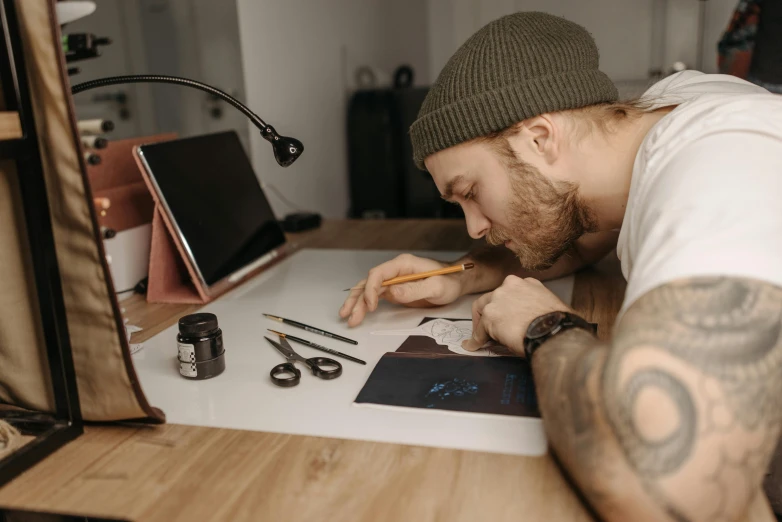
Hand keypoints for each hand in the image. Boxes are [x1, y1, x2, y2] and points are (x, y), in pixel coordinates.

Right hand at [339, 254, 464, 326]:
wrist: (457, 282)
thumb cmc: (450, 281)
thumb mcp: (437, 286)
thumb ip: (415, 289)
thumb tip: (392, 293)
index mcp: (403, 264)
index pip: (379, 274)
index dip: (371, 289)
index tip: (371, 305)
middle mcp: (395, 271)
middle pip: (369, 282)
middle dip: (358, 299)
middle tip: (350, 316)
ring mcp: (393, 280)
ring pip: (368, 290)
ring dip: (357, 303)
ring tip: (347, 317)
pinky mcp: (394, 291)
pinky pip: (375, 296)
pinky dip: (364, 305)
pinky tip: (356, 313)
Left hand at [462, 275, 572, 354]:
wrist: (554, 332)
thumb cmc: (560, 323)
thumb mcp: (551, 305)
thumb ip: (538, 306)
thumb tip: (536, 318)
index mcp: (527, 283)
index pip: (509, 292)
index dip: (505, 306)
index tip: (506, 316)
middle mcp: (510, 285)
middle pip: (492, 298)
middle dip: (489, 313)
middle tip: (489, 327)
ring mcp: (498, 299)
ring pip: (484, 312)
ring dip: (482, 326)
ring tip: (483, 339)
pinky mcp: (490, 316)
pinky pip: (479, 331)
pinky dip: (476, 340)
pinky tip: (475, 346)